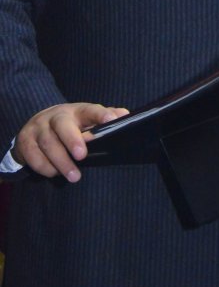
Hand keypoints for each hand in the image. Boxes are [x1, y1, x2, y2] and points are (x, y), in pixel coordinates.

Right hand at [13, 102, 128, 182]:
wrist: (35, 127)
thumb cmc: (69, 126)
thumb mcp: (85, 121)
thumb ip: (105, 118)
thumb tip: (124, 116)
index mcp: (75, 111)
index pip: (90, 110)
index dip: (101, 115)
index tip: (112, 121)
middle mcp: (55, 116)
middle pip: (63, 125)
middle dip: (72, 140)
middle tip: (82, 156)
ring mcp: (38, 128)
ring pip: (48, 143)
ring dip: (61, 162)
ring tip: (74, 176)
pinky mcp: (25, 141)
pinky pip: (33, 156)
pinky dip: (45, 167)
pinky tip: (54, 173)